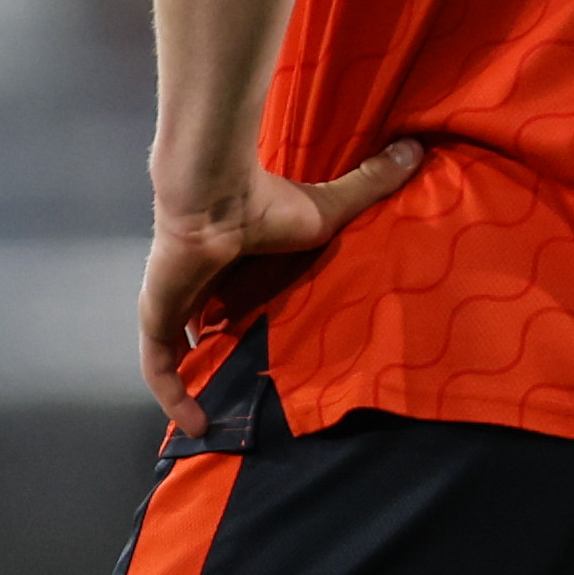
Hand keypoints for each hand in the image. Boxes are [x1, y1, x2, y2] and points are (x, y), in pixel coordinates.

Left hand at [140, 139, 426, 427]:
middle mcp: (197, 286)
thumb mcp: (329, 210)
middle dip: (221, 364)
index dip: (246, 331)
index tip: (268, 358)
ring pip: (179, 355)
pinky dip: (175, 397)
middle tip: (247, 400)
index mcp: (231, 265)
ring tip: (220, 424)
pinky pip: (160, 368)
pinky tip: (197, 426)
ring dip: (195, 385)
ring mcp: (171, 303)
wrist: (215, 196)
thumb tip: (416, 149)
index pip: (233, 304)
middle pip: (206, 333)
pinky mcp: (157, 317)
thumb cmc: (267, 204)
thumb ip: (369, 185)